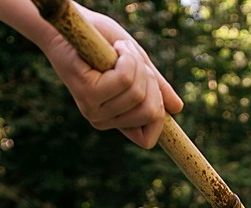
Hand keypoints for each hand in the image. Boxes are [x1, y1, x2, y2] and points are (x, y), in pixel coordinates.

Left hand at [42, 6, 182, 148]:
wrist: (73, 25)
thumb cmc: (103, 43)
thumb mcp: (137, 66)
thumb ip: (155, 88)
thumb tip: (177, 108)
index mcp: (114, 120)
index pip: (147, 139)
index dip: (158, 112)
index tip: (150, 84)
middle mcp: (102, 121)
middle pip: (150, 112)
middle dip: (149, 79)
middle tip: (131, 58)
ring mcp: (93, 110)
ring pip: (138, 92)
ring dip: (136, 62)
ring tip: (119, 50)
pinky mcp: (88, 93)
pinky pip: (125, 78)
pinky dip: (127, 56)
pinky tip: (114, 48)